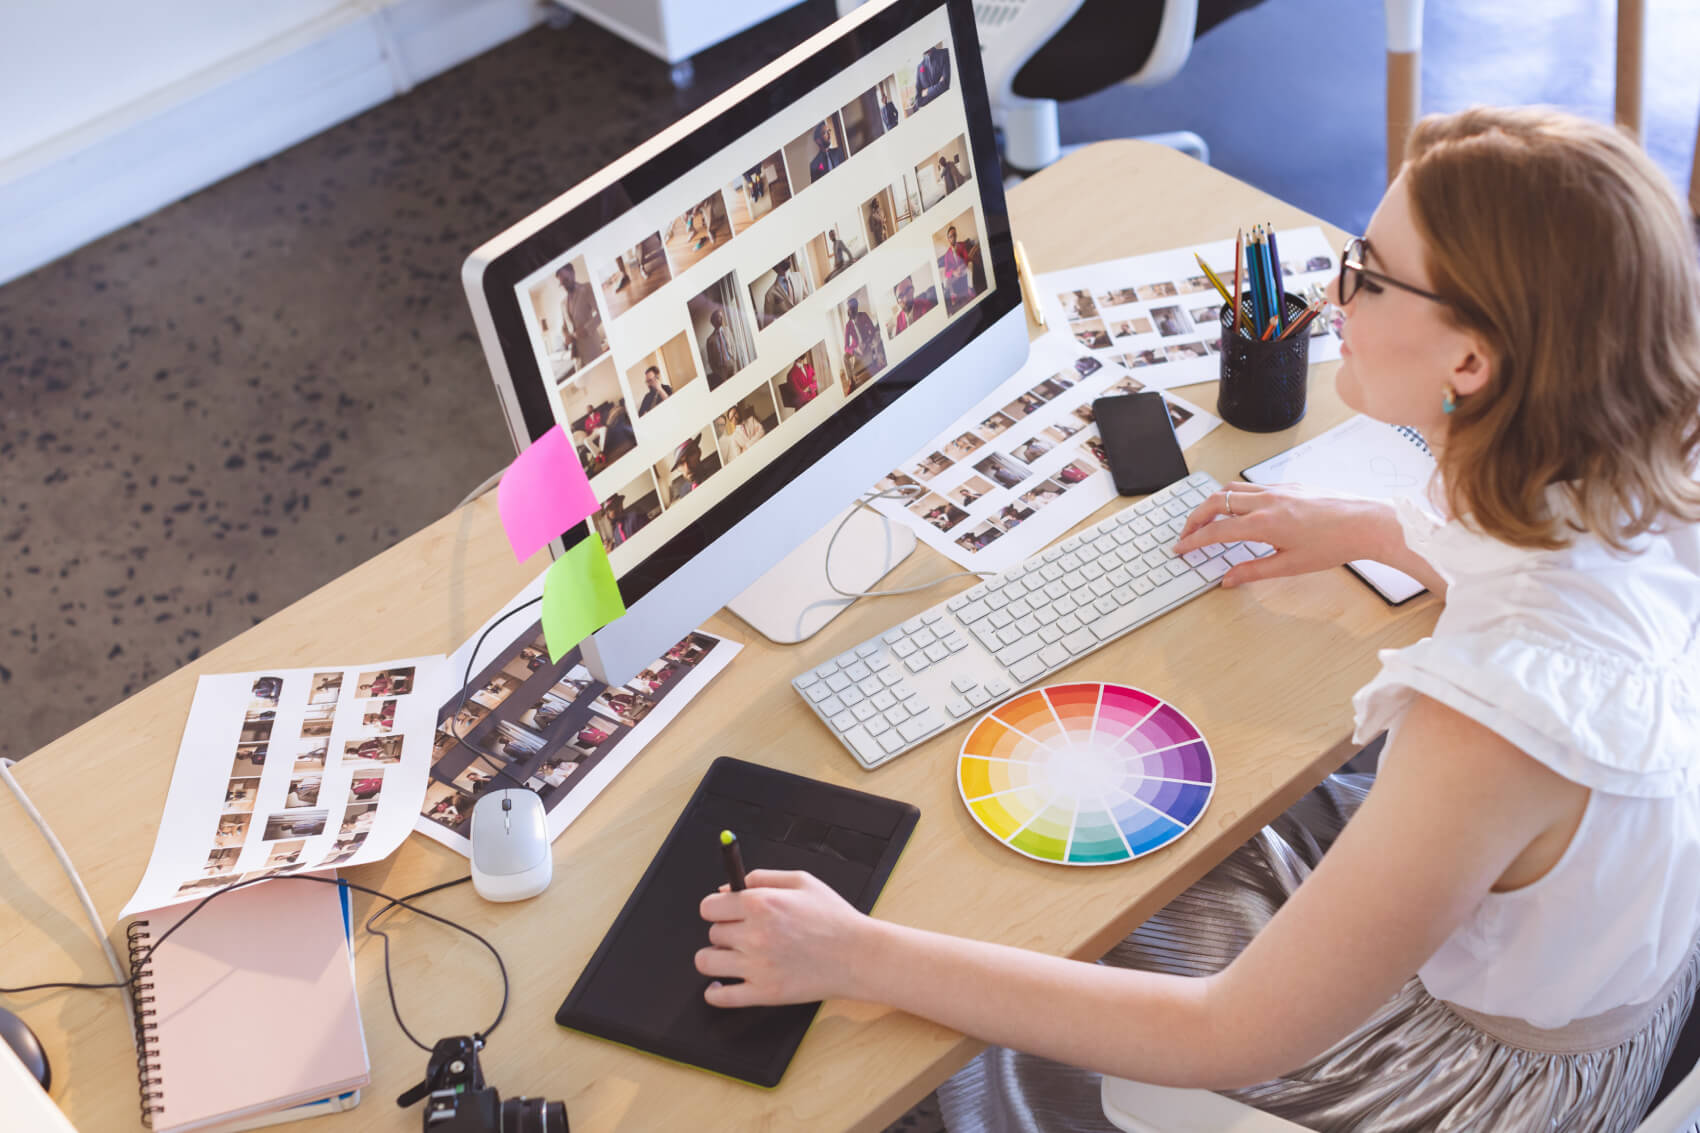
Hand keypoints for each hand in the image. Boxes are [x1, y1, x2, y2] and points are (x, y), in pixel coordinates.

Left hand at [696, 870, 868, 1006]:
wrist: (858, 956)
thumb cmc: (834, 918)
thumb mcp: (801, 881)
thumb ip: (760, 877)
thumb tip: (725, 889)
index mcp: (761, 904)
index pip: (709, 907)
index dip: (717, 908)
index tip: (724, 912)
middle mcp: (754, 934)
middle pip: (712, 933)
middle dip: (726, 931)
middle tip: (746, 933)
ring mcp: (757, 966)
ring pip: (706, 961)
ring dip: (716, 957)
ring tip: (734, 955)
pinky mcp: (764, 993)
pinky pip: (720, 997)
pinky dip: (714, 992)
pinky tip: (720, 985)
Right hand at [1172, 483, 1391, 587]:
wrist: (1366, 523)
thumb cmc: (1334, 544)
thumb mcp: (1290, 566)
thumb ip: (1253, 571)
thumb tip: (1228, 580)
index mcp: (1264, 523)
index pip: (1216, 531)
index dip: (1193, 541)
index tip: (1181, 548)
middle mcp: (1266, 501)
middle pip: (1215, 502)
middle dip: (1194, 518)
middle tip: (1186, 533)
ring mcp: (1277, 490)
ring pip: (1231, 489)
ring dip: (1213, 503)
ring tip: (1207, 519)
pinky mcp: (1288, 486)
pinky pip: (1251, 486)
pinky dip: (1235, 496)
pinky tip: (1240, 510)